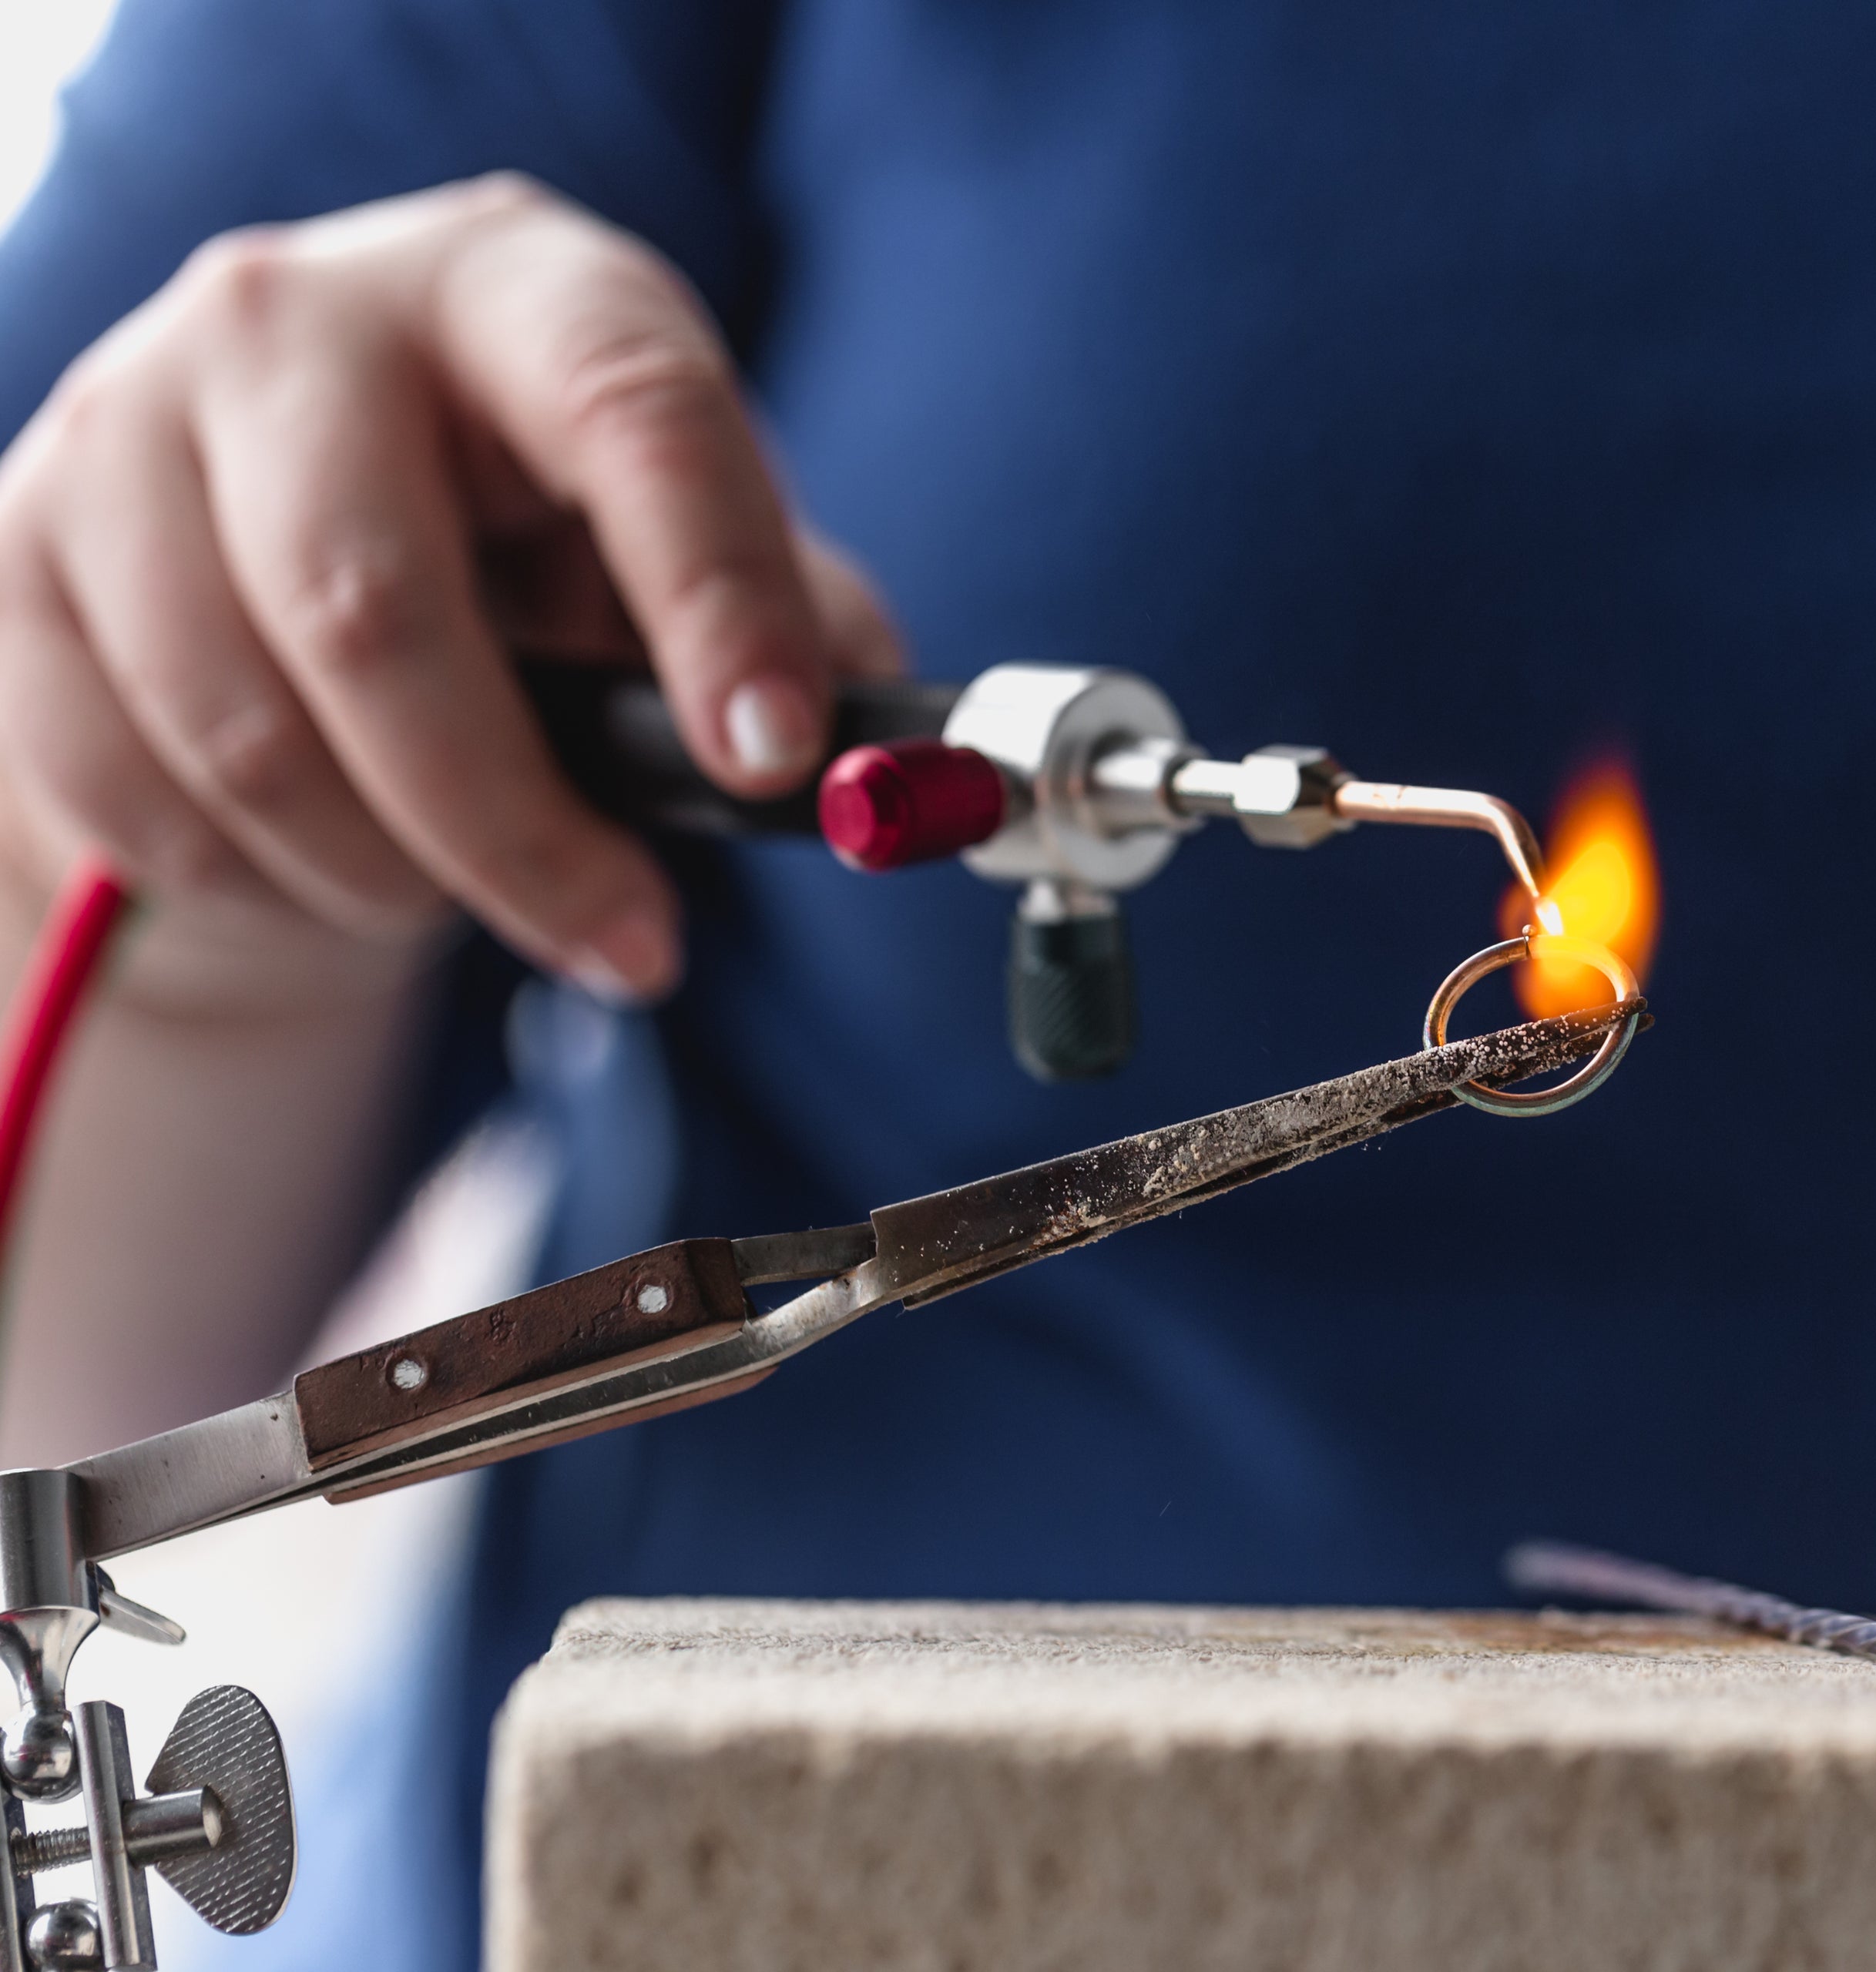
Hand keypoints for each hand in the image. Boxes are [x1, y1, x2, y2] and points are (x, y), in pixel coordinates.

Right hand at [0, 174, 902, 1007]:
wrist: (275, 548)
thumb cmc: (526, 546)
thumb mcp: (666, 549)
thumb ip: (784, 627)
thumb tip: (870, 761)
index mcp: (517, 285)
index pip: (632, 414)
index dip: (712, 596)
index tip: (771, 757)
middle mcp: (299, 315)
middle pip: (377, 611)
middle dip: (518, 829)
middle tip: (634, 944)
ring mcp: (124, 420)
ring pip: (244, 731)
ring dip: (384, 871)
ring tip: (457, 884)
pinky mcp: (12, 551)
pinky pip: (128, 791)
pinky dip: (251, 877)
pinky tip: (322, 854)